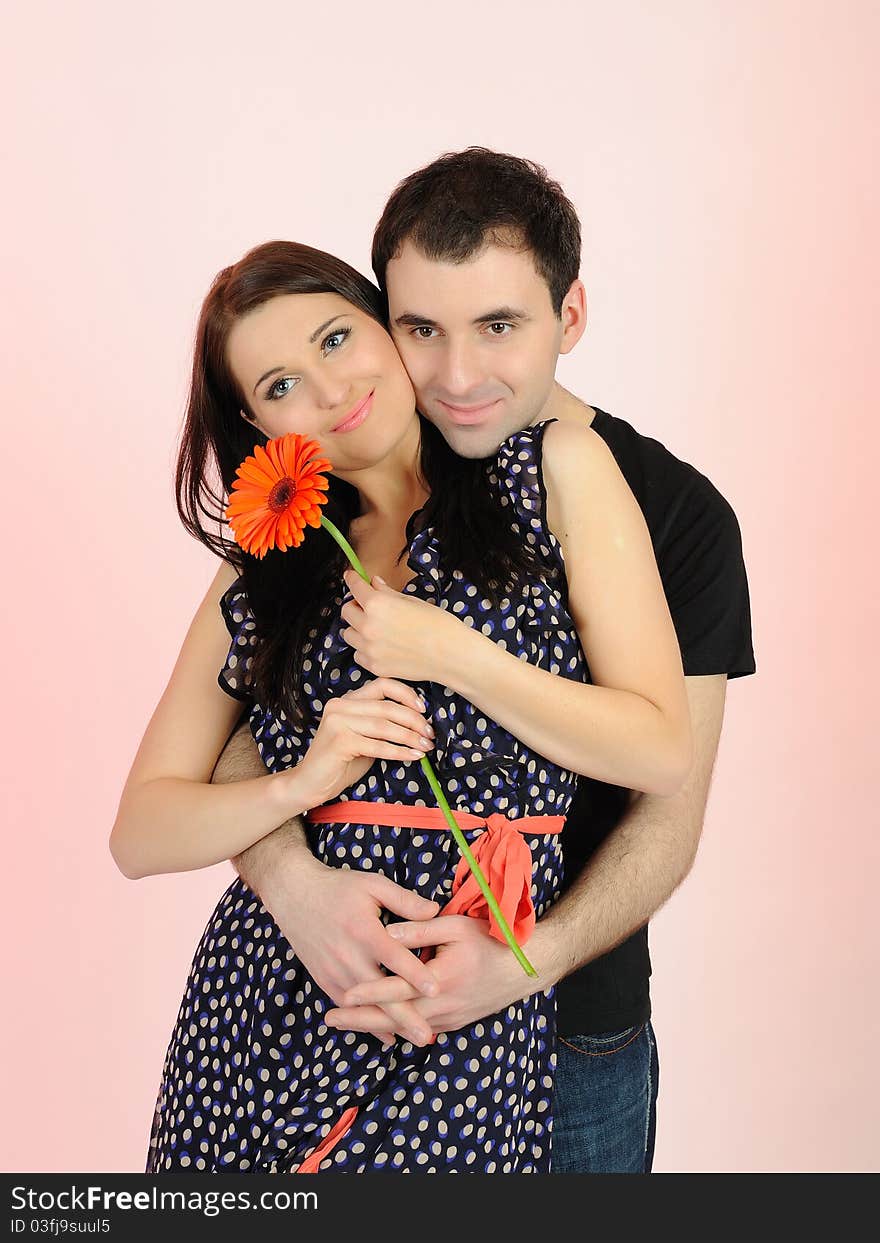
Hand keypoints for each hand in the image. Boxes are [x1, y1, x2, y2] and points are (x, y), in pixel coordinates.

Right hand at [259, 851, 442, 1046]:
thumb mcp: (374, 885)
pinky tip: (385, 1034)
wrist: (294, 894)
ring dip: (388, 1024)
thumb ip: (404, 900)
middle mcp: (348, 956)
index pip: (394, 957)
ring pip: (364, 1005)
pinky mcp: (323, 979)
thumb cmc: (339, 888)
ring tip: (412, 1039)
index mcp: (364, 931)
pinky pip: (346, 1006)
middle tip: (427, 1036)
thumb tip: (435, 911)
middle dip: (404, 1016)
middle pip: (380, 991)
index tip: (436, 990)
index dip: (415, 974)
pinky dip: (365, 1022)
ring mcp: (333, 970)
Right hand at [294, 676, 434, 808]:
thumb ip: (383, 725)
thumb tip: (419, 723)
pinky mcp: (339, 741)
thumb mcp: (365, 737)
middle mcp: (340, 706)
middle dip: (414, 721)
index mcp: (347, 700)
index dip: (406, 694)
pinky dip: (399, 751)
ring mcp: (338, 722)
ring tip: (426, 747)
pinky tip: (413, 756)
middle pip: (387, 706)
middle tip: (430, 734)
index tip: (424, 709)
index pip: (382, 685)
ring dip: (410, 737)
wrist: (310, 783)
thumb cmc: (341, 762)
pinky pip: (378, 745)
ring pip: (384, 725)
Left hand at [324, 916, 558, 1036]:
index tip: (341, 995)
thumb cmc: (491, 942)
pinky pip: (418, 1030)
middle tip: (329, 1019)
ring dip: (373, 1026)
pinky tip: (378, 1027)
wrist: (525, 970)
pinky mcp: (452, 1024)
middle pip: (393, 1018)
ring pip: (403, 1028)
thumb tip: (389, 932)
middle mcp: (442, 1006)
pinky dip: (395, 1030)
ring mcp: (448, 1019)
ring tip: (344, 1022)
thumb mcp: (457, 926)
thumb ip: (421, 929)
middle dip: (359, 1020)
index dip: (368, 993)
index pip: (397, 990)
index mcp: (441, 980)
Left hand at [340, 569, 459, 683]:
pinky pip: (358, 654)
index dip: (353, 579)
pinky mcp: (374, 666)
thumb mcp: (412, 601)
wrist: (451, 655)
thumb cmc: (437, 625)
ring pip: (348, 634)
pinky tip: (381, 646)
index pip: (354, 587)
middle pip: (346, 611)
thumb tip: (374, 583)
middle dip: (355, 606)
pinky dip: (365, 649)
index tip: (352, 577)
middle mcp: (368, 626)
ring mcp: (369, 648)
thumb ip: (387, 593)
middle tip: (368, 607)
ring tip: (376, 629)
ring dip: (358, 629)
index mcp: (377, 604)